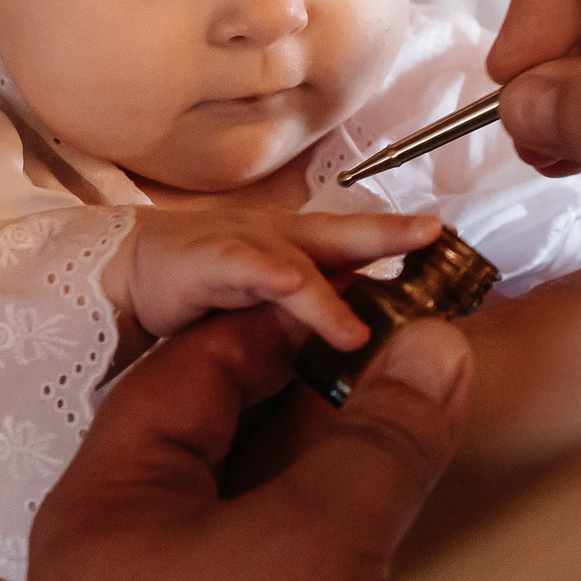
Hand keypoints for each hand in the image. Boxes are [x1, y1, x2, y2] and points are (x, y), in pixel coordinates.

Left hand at [26, 307, 470, 580]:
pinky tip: (389, 508)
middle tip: (405, 348)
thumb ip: (378, 440)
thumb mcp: (316, 547)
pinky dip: (329, 523)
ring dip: (332, 455)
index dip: (286, 319)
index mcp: (107, 502)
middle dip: (316, 385)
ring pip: (250, 497)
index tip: (369, 297)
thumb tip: (433, 351)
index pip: (193, 365)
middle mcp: (122, 550)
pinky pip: (269, 561)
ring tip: (415, 416)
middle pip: (220, 429)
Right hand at [114, 208, 441, 362]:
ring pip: (296, 259)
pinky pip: (241, 266)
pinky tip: (289, 283)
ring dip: (330, 292)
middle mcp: (280, 240)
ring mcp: (243, 246)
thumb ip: (317, 323)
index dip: (403, 245)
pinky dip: (268, 273)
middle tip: (433, 234)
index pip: (361, 246)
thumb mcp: (272, 313)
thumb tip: (376, 347)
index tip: (453, 251)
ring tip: (361, 327)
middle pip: (343, 235)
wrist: (127, 272)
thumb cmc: (208, 290)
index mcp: (302, 249)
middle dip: (389, 234)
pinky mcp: (203, 260)